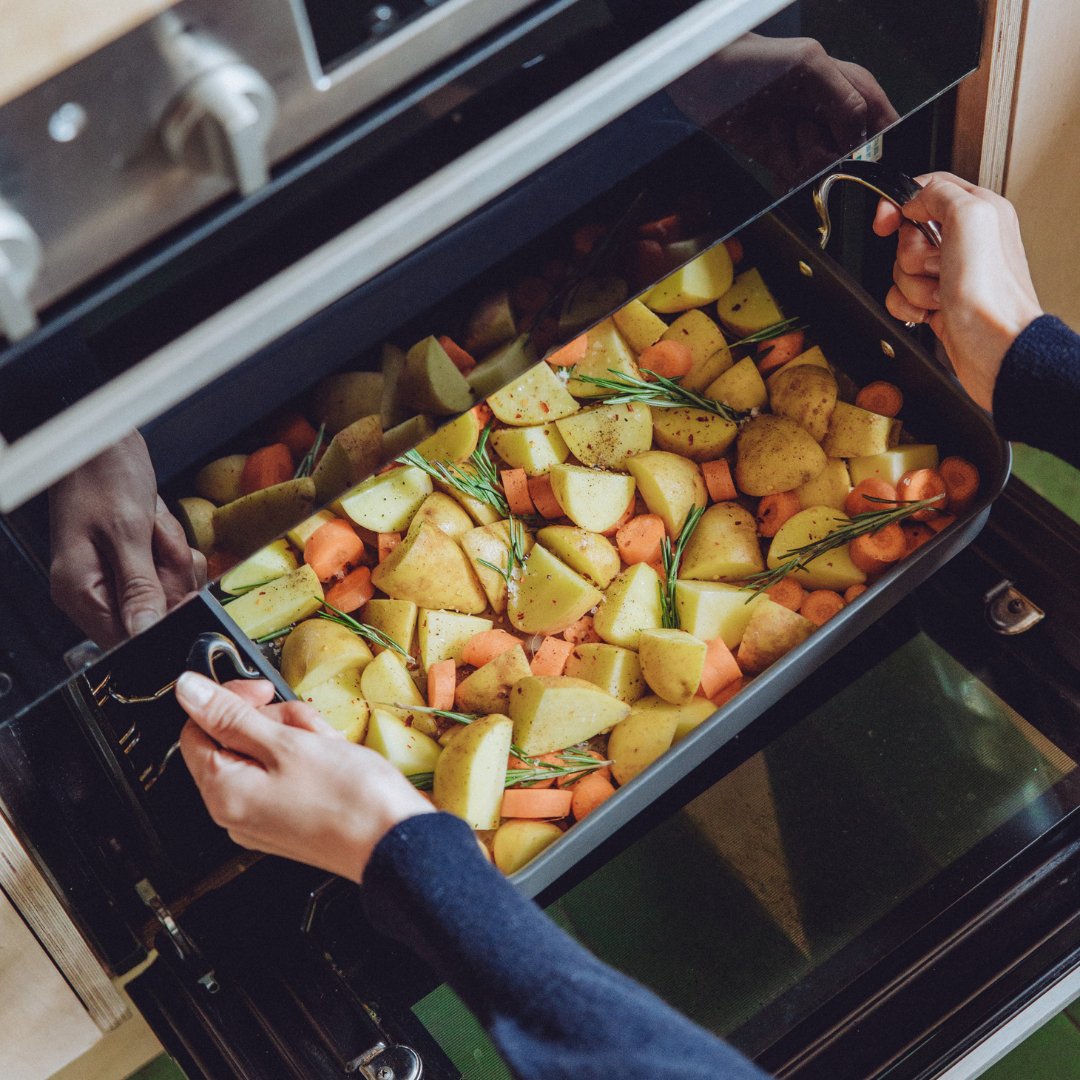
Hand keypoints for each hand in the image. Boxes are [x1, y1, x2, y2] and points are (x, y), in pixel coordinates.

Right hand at [48, 432, 206, 646]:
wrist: (102, 439)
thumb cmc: (101, 474)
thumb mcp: (127, 530)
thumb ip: (139, 586)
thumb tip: (144, 633)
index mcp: (80, 589)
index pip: (126, 638)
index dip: (161, 621)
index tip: (183, 594)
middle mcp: (94, 589)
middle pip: (154, 613)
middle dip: (170, 576)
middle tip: (159, 540)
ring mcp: (115, 574)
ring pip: (168, 589)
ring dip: (173, 556)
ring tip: (154, 525)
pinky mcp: (134, 559)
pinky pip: (169, 568)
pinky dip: (174, 546)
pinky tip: (159, 524)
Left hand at [176, 673, 433, 881]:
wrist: (397, 842)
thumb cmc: (349, 799)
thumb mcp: (286, 742)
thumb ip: (231, 715)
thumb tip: (188, 690)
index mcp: (223, 791)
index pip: (198, 728)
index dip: (228, 699)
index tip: (264, 690)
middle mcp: (236, 809)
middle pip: (236, 739)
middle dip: (275, 720)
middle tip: (306, 727)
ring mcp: (264, 816)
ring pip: (267, 752)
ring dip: (298, 736)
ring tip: (327, 746)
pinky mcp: (292, 817)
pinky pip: (288, 773)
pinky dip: (309, 757)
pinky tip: (334, 760)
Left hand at [670, 34, 897, 186]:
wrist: (707, 78)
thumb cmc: (756, 59)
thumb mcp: (808, 66)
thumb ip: (844, 97)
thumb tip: (862, 137)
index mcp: (852, 88)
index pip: (885, 126)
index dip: (880, 148)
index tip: (860, 158)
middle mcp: (833, 118)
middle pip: (856, 159)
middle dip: (834, 157)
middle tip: (808, 134)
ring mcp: (809, 140)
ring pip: (825, 174)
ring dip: (803, 162)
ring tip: (783, 132)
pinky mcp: (783, 159)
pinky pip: (798, 183)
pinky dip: (787, 179)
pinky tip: (776, 157)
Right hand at [873, 172, 1043, 411]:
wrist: (993, 346)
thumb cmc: (991, 291)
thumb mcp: (969, 217)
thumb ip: (938, 193)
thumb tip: (912, 200)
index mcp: (977, 211)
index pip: (925, 190)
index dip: (900, 204)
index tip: (887, 221)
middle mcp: (964, 240)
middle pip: (907, 234)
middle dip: (911, 255)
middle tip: (936, 265)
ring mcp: (949, 273)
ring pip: (900, 268)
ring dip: (912, 285)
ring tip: (940, 293)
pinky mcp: (937, 301)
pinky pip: (899, 296)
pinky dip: (907, 305)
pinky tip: (930, 310)